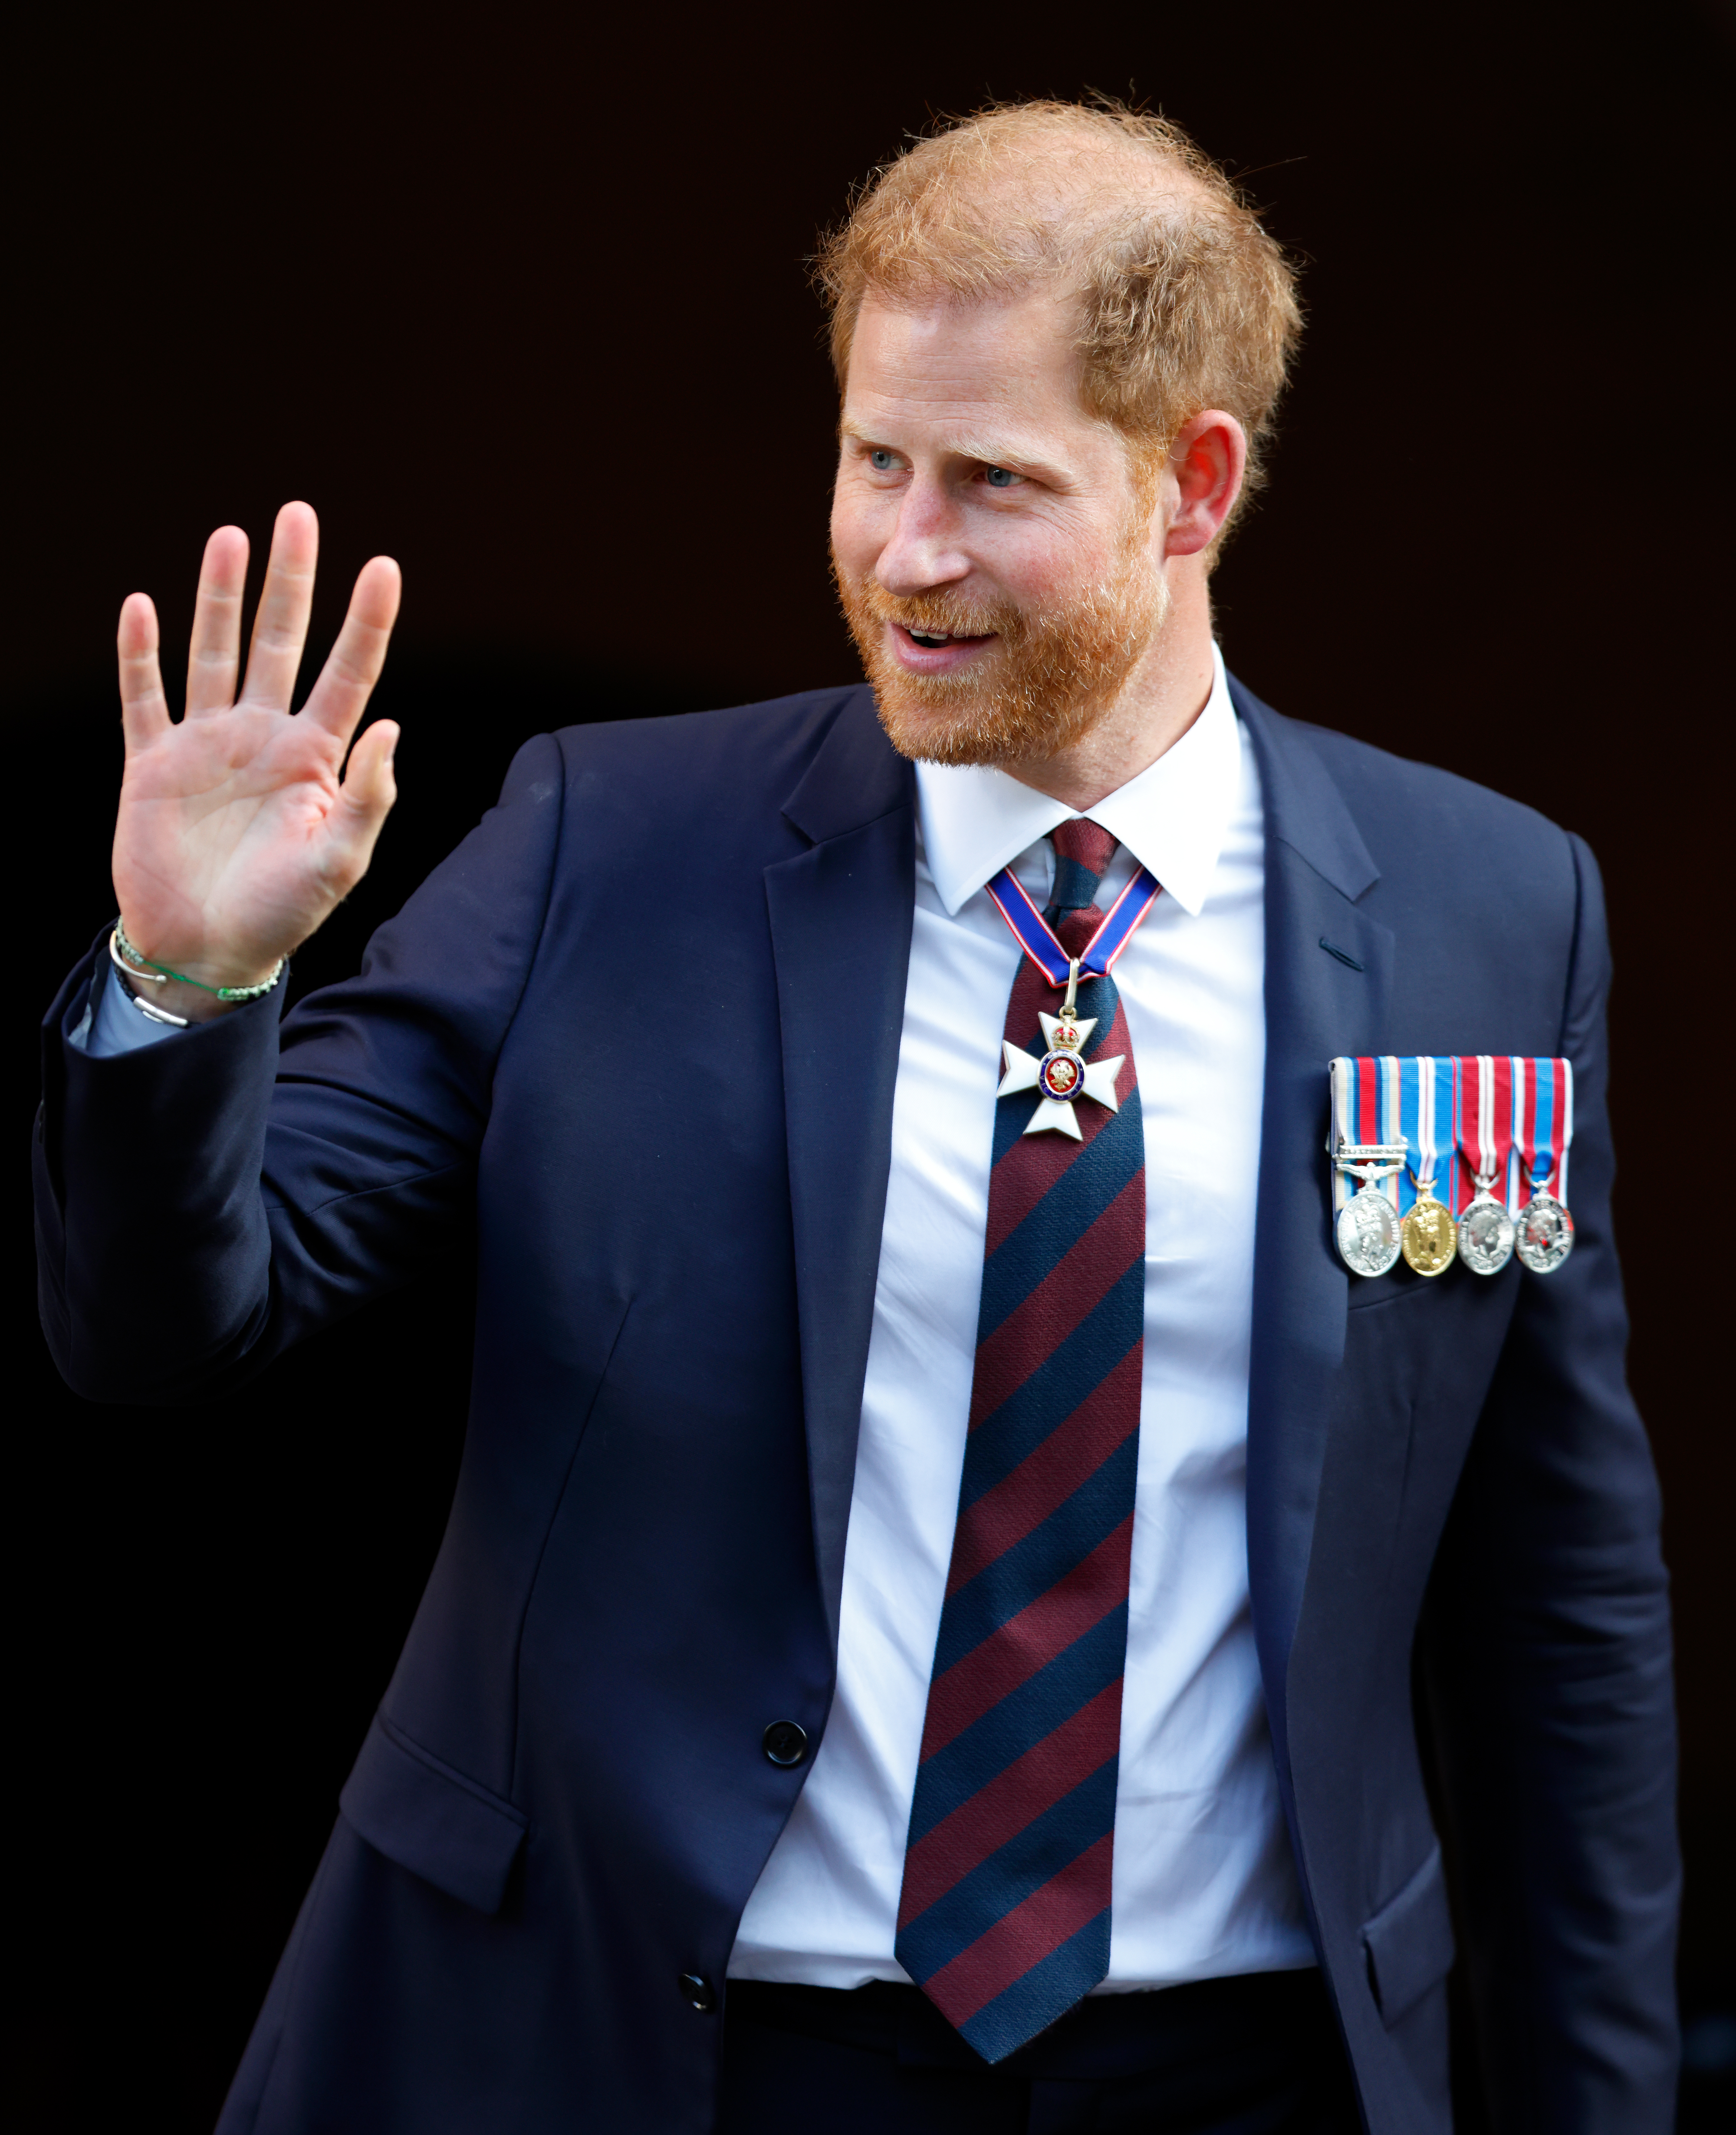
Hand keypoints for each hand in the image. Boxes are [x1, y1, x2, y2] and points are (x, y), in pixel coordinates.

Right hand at [112, 502, 402, 1019]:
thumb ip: (368, 796)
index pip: (348, 673)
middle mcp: (263, 737)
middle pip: (280, 641)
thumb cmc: (281, 913)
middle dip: (290, 581)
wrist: (207, 950)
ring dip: (219, 595)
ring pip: (214, 652)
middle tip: (299, 515)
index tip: (384, 566)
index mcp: (315, 758)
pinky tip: (143, 607)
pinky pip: (143, 698)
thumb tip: (391, 725)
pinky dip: (140, 654)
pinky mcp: (153, 763)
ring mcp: (207, 744)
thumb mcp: (339, 862)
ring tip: (230, 536)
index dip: (365, 621)